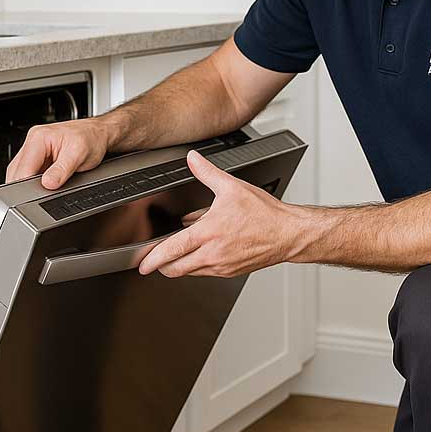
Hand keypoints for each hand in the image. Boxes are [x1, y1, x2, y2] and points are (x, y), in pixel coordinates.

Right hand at [5, 118, 110, 188]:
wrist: (98, 133)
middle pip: (17, 171)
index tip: (33, 195)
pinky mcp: (38, 156)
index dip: (26, 184)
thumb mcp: (79, 155)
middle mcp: (33, 141)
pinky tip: (45, 183)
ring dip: (29, 183)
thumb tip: (47, 184)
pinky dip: (34, 180)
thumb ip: (61, 170)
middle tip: (41, 193)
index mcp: (39, 137)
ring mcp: (34, 149)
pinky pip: (29, 172)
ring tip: (45, 186)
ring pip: (21, 172)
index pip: (23, 167)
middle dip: (25, 185)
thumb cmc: (91, 138)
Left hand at [137, 149, 298, 277]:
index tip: (142, 264)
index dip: (153, 259)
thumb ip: (207, 172)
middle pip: (175, 269)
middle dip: (161, 266)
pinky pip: (206, 272)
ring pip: (190, 272)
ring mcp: (221, 266)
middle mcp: (212, 253)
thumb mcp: (232, 187)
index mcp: (208, 233)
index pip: (172, 250)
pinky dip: (198, 265)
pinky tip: (202, 251)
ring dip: (180, 265)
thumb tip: (192, 159)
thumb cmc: (265, 214)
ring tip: (180, 251)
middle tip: (154, 260)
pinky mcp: (230, 272)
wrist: (288, 234)